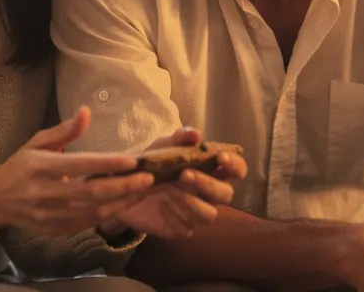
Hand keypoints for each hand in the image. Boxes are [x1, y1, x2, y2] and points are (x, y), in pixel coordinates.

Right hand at [0, 106, 154, 236]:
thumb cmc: (20, 166)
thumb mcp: (37, 143)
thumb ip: (64, 131)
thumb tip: (86, 112)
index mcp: (39, 167)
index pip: (78, 165)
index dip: (106, 164)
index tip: (131, 160)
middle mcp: (44, 193)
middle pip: (90, 192)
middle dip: (122, 186)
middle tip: (148, 178)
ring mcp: (49, 215)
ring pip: (92, 212)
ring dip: (121, 202)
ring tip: (143, 190)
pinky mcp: (54, 230)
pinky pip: (86, 224)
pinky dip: (108, 215)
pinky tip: (125, 203)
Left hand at [100, 127, 247, 239]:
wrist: (126, 188)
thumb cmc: (154, 164)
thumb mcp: (162, 146)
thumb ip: (179, 138)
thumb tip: (196, 134)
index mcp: (211, 170)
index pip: (237, 169)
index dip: (235, 165)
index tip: (220, 158)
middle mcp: (209, 193)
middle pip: (226, 194)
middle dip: (208, 184)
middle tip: (184, 175)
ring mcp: (196, 213)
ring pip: (210, 215)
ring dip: (192, 203)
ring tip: (170, 192)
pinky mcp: (181, 228)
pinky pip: (187, 229)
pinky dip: (175, 217)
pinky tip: (162, 206)